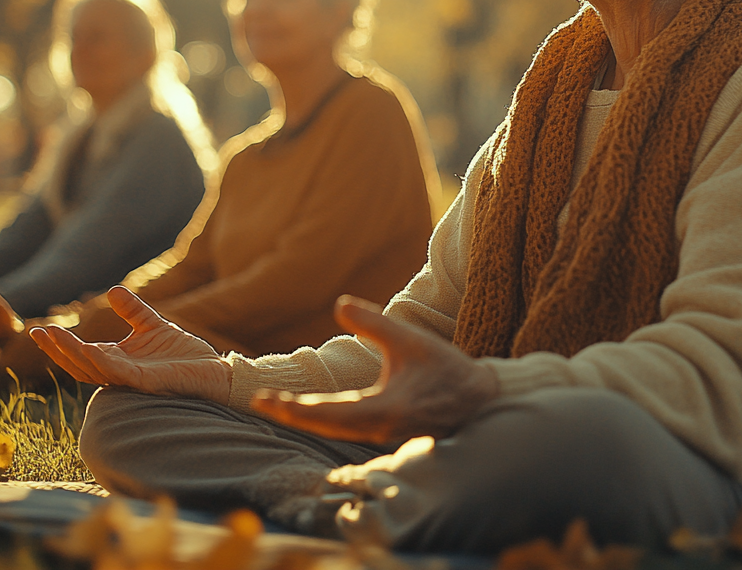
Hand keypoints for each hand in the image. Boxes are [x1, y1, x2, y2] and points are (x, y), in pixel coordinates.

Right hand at [29, 286, 230, 401]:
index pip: (80, 354)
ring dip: (72, 354)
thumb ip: (133, 311)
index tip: (40, 328)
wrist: (214, 371)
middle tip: (36, 332)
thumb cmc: (184, 355)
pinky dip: (103, 362)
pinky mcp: (147, 383)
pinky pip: (120, 373)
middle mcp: (120, 372)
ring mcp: (132, 380)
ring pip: (94, 369)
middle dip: (57, 350)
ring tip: (53, 337)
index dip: (60, 344)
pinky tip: (89, 349)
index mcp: (118, 360)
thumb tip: (113, 290)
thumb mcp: (154, 326)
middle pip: (79, 364)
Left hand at [251, 296, 498, 444]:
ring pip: (335, 432)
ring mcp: (382, 437)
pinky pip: (347, 432)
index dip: (298, 409)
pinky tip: (306, 414)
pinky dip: (323, 423)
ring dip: (304, 419)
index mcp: (385, 409)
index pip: (331, 414)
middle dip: (291, 415)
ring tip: (275, 405)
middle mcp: (379, 429)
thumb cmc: (446, 369)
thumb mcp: (410, 339)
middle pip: (325, 428)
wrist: (481, 401)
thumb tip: (338, 304)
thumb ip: (373, 324)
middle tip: (259, 402)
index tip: (269, 400)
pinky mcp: (385, 435)